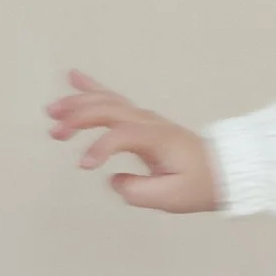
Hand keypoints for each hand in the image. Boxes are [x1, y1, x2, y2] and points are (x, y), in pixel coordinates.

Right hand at [44, 72, 222, 210]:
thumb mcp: (172, 198)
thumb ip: (138, 192)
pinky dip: (92, 88)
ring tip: (52, 110)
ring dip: (78, 103)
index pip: (121, 135)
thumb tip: (113, 180)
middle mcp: (149, 123)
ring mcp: (145, 118)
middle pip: (109, 109)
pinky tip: (73, 77)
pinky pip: (113, 99)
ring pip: (108, 101)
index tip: (83, 166)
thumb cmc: (199, 185)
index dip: (99, 148)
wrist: (223, 171)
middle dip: (79, 117)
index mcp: (157, 139)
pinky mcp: (141, 120)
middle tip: (54, 131)